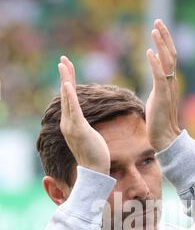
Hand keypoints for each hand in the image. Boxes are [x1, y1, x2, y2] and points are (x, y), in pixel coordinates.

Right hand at [58, 55, 110, 174]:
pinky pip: (73, 110)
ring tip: (64, 65)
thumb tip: (87, 125)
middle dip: (65, 76)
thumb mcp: (90, 136)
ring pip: (68, 99)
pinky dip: (69, 97)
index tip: (67, 68)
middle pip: (66, 95)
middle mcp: (67, 123)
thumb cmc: (95, 155)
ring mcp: (71, 126)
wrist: (94, 171)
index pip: (69, 99)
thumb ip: (85, 127)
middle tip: (63, 59)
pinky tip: (67, 85)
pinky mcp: (79, 129)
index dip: (68, 83)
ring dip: (66, 81)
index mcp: (71, 123)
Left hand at [146, 19, 180, 151]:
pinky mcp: (162, 96)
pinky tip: (149, 52)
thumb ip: (157, 78)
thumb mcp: (157, 94)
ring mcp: (167, 89)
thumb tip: (154, 62)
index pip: (169, 56)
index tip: (158, 27)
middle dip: (164, 37)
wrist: (164, 136)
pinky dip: (155, 64)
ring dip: (161, 45)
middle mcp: (172, 82)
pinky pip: (159, 76)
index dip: (164, 41)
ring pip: (167, 62)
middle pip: (171, 54)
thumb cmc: (159, 118)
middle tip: (158, 21)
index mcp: (170, 81)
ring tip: (154, 30)